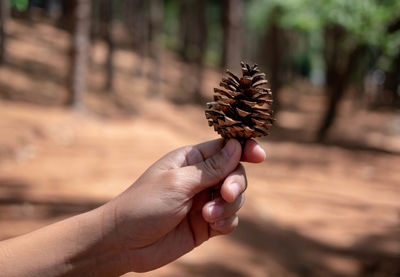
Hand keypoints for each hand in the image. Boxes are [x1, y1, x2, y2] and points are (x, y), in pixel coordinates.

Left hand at [103, 138, 265, 272]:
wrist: (125, 243)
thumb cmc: (144, 205)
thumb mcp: (178, 183)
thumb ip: (211, 168)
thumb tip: (237, 146)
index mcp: (191, 160)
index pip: (224, 148)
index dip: (244, 148)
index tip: (259, 155)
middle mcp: (200, 178)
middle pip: (235, 173)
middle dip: (235, 183)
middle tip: (225, 194)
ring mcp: (203, 201)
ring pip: (235, 197)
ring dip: (228, 206)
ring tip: (208, 216)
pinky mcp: (206, 224)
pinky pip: (229, 218)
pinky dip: (226, 221)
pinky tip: (212, 226)